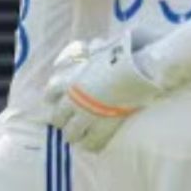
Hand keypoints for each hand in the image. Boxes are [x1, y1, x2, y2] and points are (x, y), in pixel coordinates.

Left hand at [45, 30, 159, 151]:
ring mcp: (87, 115)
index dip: (54, 98)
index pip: (50, 94)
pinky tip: (94, 145)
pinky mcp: (103, 126)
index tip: (59, 100)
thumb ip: (94, 50)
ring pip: (71, 134)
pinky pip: (92, 142)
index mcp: (71, 81)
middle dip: (63, 121)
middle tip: (71, 122)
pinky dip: (91, 145)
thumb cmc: (124, 56)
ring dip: (75, 135)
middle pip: (58, 119)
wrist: (140, 71)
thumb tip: (93, 45)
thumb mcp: (104, 49)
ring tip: (81, 137)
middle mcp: (74, 101)